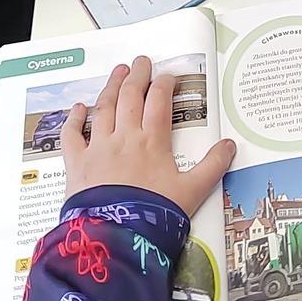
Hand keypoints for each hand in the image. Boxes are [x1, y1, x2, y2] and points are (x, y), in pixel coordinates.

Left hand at [63, 56, 235, 215]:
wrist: (118, 238)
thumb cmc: (155, 215)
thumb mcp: (192, 192)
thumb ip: (212, 167)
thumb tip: (229, 145)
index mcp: (152, 141)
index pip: (159, 101)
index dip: (164, 84)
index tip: (168, 76)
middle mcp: (124, 137)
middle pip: (130, 97)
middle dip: (137, 76)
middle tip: (141, 62)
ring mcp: (98, 148)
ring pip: (104, 108)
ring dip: (111, 87)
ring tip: (118, 72)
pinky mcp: (77, 164)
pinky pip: (72, 135)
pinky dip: (74, 119)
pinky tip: (78, 108)